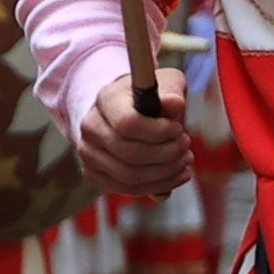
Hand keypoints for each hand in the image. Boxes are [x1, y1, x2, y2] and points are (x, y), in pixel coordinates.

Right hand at [72, 75, 195, 204]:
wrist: (123, 111)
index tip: (178, 129)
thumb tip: (175, 104)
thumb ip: (171, 91)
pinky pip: (127, 188)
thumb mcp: (165, 84)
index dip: (158, 132)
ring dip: (166, 172)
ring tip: (185, 160)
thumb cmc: (150, 97)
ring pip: (129, 176)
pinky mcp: (92, 173)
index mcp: (105, 100)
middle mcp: (90, 127)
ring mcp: (87, 152)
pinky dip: (158, 186)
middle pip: (129, 154)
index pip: (127, 124)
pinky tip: (177, 175)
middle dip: (167, 154)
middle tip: (186, 145)